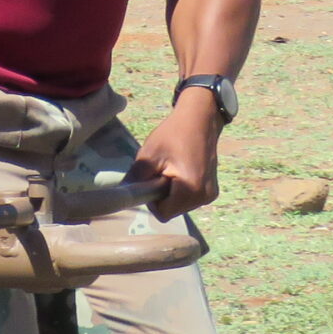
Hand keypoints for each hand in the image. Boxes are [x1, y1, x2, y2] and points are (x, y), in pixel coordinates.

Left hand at [129, 92, 220, 217]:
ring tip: (171, 168)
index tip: (151, 180)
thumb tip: (121, 195)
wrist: (200, 120)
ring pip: (179, 205)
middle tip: (161, 170)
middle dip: (161, 195)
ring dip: (170, 192)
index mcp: (191, 190)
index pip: (163, 213)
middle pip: (172, 210)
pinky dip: (180, 189)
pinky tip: (180, 170)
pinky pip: (188, 198)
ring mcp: (210, 194)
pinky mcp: (211, 190)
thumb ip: (136, 179)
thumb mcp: (149, 155)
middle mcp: (204, 197)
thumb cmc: (174, 134)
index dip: (152, 201)